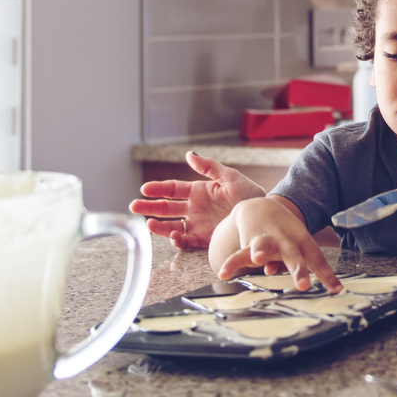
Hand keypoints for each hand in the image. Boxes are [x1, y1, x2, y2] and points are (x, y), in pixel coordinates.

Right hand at [129, 151, 264, 249]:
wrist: (262, 216)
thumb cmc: (250, 194)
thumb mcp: (230, 177)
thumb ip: (209, 167)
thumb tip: (189, 155)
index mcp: (199, 191)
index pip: (173, 189)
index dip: (158, 189)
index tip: (144, 189)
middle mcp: (195, 208)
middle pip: (167, 208)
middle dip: (150, 207)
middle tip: (134, 206)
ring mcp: (198, 224)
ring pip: (172, 226)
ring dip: (159, 226)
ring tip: (148, 224)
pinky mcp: (204, 239)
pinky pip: (187, 241)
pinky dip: (177, 240)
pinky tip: (173, 236)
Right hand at [211, 198, 341, 292]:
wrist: (261, 208)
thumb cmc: (285, 234)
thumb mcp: (300, 247)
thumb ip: (308, 267)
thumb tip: (330, 289)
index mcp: (302, 242)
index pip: (317, 260)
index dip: (328, 275)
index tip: (337, 290)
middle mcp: (285, 241)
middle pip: (293, 256)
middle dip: (298, 270)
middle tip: (303, 284)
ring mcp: (266, 240)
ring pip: (263, 247)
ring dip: (261, 252)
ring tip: (258, 259)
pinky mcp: (247, 242)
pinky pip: (238, 255)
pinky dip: (231, 264)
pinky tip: (224, 274)